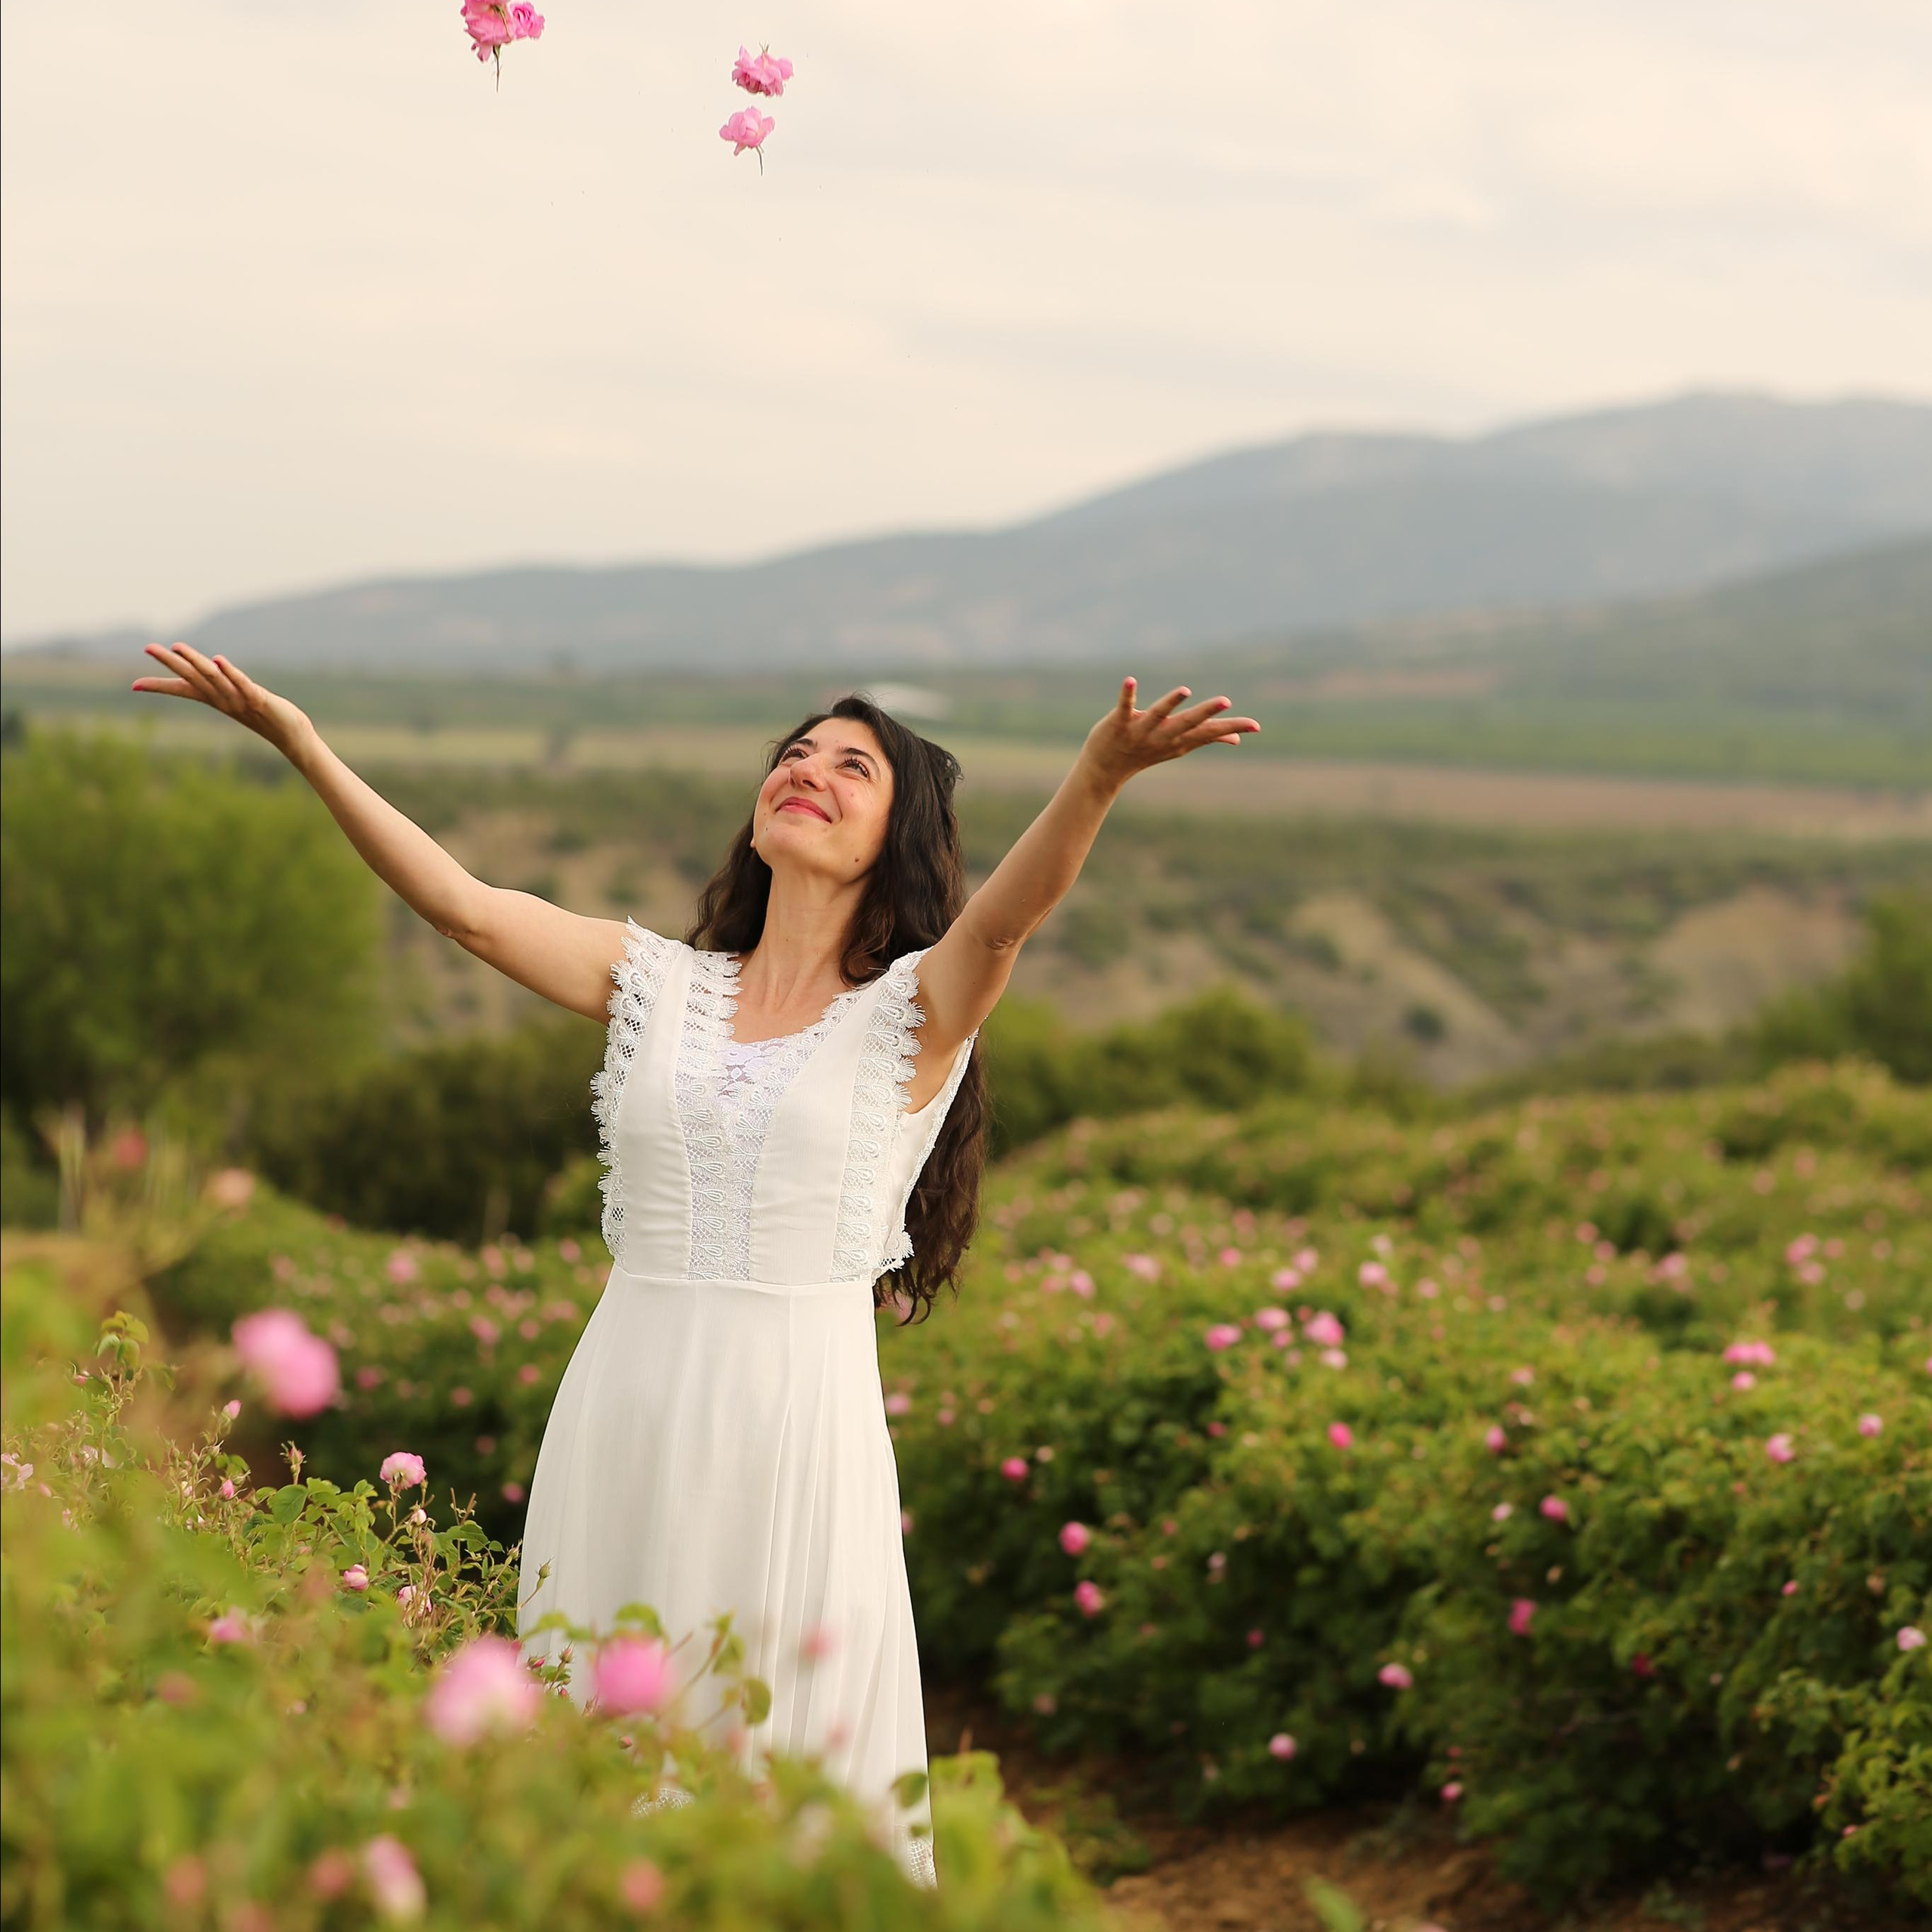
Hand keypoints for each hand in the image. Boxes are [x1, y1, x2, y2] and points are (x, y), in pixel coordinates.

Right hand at [131, 643, 313, 756]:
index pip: (184, 690)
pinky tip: (220, 660)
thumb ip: (224, 687)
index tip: (134, 685)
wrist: (291, 734)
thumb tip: (211, 671)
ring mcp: (240, 700)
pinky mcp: (259, 700)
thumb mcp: (239, 699)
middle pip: (193, 678)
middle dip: (171, 663)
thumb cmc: (265, 715)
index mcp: (216, 699)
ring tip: (177, 647)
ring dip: (195, 662)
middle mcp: (223, 699)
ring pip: (213, 678)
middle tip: (148, 647)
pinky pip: (243, 684)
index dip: (161, 687)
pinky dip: (231, 673)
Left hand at [1078, 678, 1259, 791]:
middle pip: (1187, 724)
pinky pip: (1124, 708)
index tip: (1256, 726)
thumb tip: (1235, 739)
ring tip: (1186, 690)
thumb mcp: (1178, 747)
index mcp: (1178, 741)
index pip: (1208, 733)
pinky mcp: (1118, 724)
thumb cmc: (1145, 753)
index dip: (1231, 728)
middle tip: (1226, 700)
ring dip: (1171, 703)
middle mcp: (1162, 737)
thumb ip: (1205, 738)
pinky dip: (1127, 695)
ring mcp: (1140, 732)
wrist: (1104, 770)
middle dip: (1205, 713)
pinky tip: (1130, 680)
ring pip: (1158, 716)